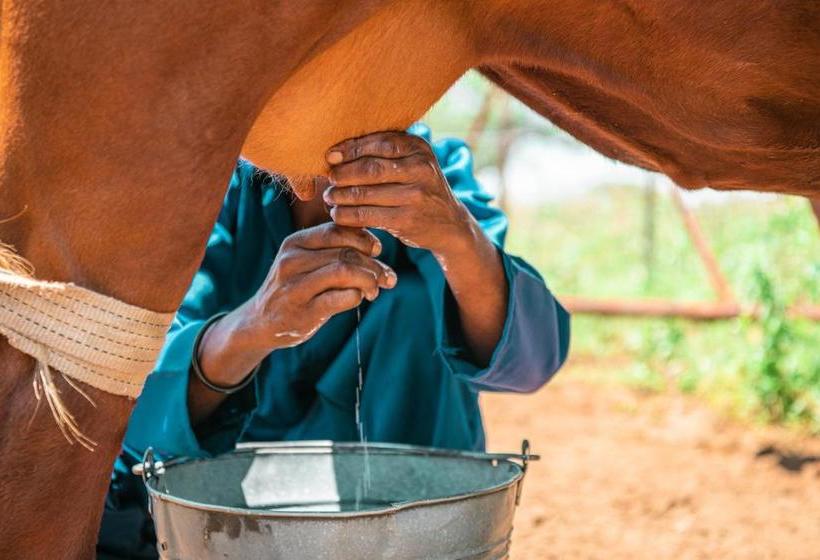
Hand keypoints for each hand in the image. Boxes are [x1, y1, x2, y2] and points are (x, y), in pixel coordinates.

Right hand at [229, 222, 395, 352]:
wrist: (260, 322)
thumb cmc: (293, 288)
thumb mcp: (304, 261)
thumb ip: (332, 250)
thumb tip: (376, 246)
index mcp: (294, 243)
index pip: (336, 229)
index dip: (363, 238)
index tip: (377, 250)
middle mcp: (292, 261)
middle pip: (345, 252)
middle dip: (374, 264)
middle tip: (387, 276)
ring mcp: (296, 287)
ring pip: (345, 271)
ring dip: (370, 280)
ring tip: (376, 289)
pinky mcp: (304, 312)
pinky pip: (342, 298)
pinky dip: (358, 296)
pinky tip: (360, 298)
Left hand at [323, 131, 472, 254]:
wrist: (450, 224)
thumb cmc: (420, 188)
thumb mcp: (414, 163)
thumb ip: (386, 153)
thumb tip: (336, 153)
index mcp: (419, 148)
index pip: (379, 143)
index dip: (351, 149)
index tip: (330, 156)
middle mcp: (420, 169)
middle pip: (370, 168)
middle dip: (343, 174)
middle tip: (329, 179)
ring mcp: (415, 196)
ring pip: (366, 193)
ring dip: (341, 196)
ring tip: (329, 197)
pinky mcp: (407, 220)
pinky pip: (368, 215)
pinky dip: (347, 215)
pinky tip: (337, 214)